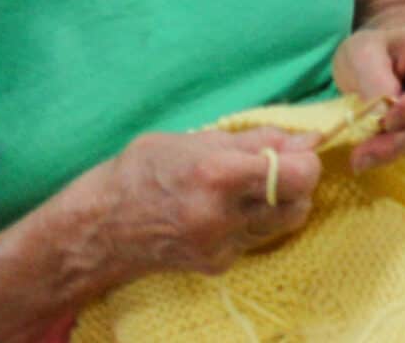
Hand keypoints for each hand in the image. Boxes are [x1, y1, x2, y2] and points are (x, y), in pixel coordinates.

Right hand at [80, 128, 324, 277]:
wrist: (98, 229)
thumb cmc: (141, 171)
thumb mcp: (195, 139)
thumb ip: (255, 140)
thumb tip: (306, 138)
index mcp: (217, 174)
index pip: (298, 174)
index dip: (306, 159)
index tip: (295, 150)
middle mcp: (222, 216)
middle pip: (300, 203)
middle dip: (299, 183)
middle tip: (278, 168)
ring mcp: (220, 246)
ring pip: (283, 223)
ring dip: (280, 203)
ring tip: (248, 188)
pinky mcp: (217, 265)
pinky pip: (256, 238)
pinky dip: (253, 221)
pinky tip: (225, 210)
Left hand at [331, 23, 404, 169]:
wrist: (391, 54)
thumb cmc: (377, 49)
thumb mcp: (361, 54)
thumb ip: (372, 81)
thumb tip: (380, 115)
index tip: (382, 122)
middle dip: (398, 139)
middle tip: (361, 156)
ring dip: (401, 148)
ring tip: (368, 147)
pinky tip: (390, 138)